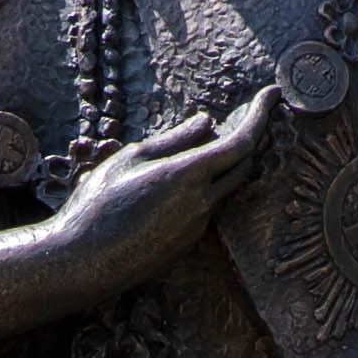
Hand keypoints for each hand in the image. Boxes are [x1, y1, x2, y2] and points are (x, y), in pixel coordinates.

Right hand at [29, 93, 281, 301]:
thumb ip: (174, 140)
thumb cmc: (98, 204)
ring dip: (219, 166)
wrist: (84, 263)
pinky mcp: (188, 244)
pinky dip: (201, 188)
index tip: (273, 94)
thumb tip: (207, 122)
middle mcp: (202, 203)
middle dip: (246, 139)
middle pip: (241, 166)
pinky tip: (171, 186)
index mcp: (189, 175)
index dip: (262, 115)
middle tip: (240, 118)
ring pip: (222, 188)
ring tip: (197, 149)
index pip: (242, 142)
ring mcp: (198, 227)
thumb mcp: (131, 159)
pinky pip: (205, 208)